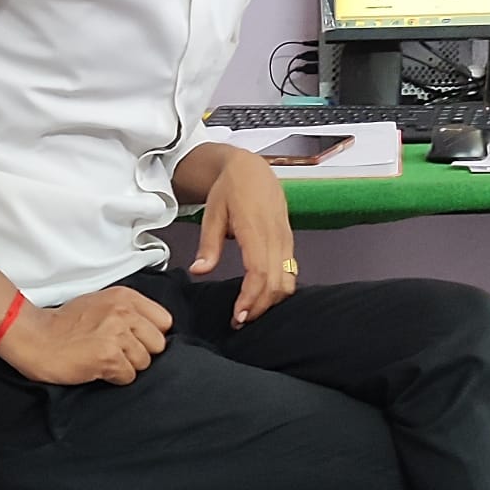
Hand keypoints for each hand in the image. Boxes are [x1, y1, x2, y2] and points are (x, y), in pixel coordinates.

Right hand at [0, 286, 172, 384]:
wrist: (34, 336)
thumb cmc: (63, 324)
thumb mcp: (100, 303)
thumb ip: (128, 312)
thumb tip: (151, 329)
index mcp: (125, 297)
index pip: (165, 320)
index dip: (151, 334)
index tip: (136, 340)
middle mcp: (124, 313)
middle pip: (159, 344)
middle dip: (141, 352)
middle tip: (118, 352)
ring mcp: (117, 334)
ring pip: (145, 363)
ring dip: (127, 366)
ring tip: (104, 359)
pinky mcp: (109, 357)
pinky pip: (128, 377)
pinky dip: (114, 378)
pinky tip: (97, 368)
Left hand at [189, 148, 296, 327]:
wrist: (252, 168)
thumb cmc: (230, 189)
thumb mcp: (212, 213)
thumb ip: (208, 244)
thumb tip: (198, 271)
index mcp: (255, 228)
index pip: (260, 271)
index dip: (251, 297)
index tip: (238, 315)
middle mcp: (276, 236)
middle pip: (277, 282)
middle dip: (260, 307)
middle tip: (239, 322)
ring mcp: (286, 239)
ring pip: (288, 280)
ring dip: (272, 301)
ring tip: (250, 312)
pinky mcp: (289, 241)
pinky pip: (290, 272)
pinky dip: (279, 290)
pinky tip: (262, 297)